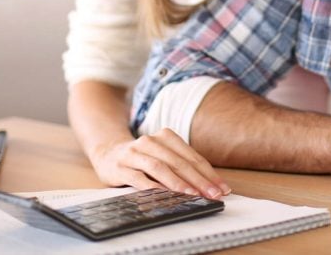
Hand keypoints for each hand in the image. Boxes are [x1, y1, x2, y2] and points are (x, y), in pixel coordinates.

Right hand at [89, 129, 230, 199]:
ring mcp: (135, 153)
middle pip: (179, 162)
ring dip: (178, 182)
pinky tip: (163, 195)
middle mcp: (151, 142)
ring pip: (160, 167)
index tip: (222, 188)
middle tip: (213, 194)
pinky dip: (151, 186)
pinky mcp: (120, 167)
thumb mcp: (164, 156)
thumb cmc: (143, 158)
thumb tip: (210, 185)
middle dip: (199, 180)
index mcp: (166, 136)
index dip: (208, 173)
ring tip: (192, 195)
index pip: (192, 157)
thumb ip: (182, 166)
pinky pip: (138, 178)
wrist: (108, 153)